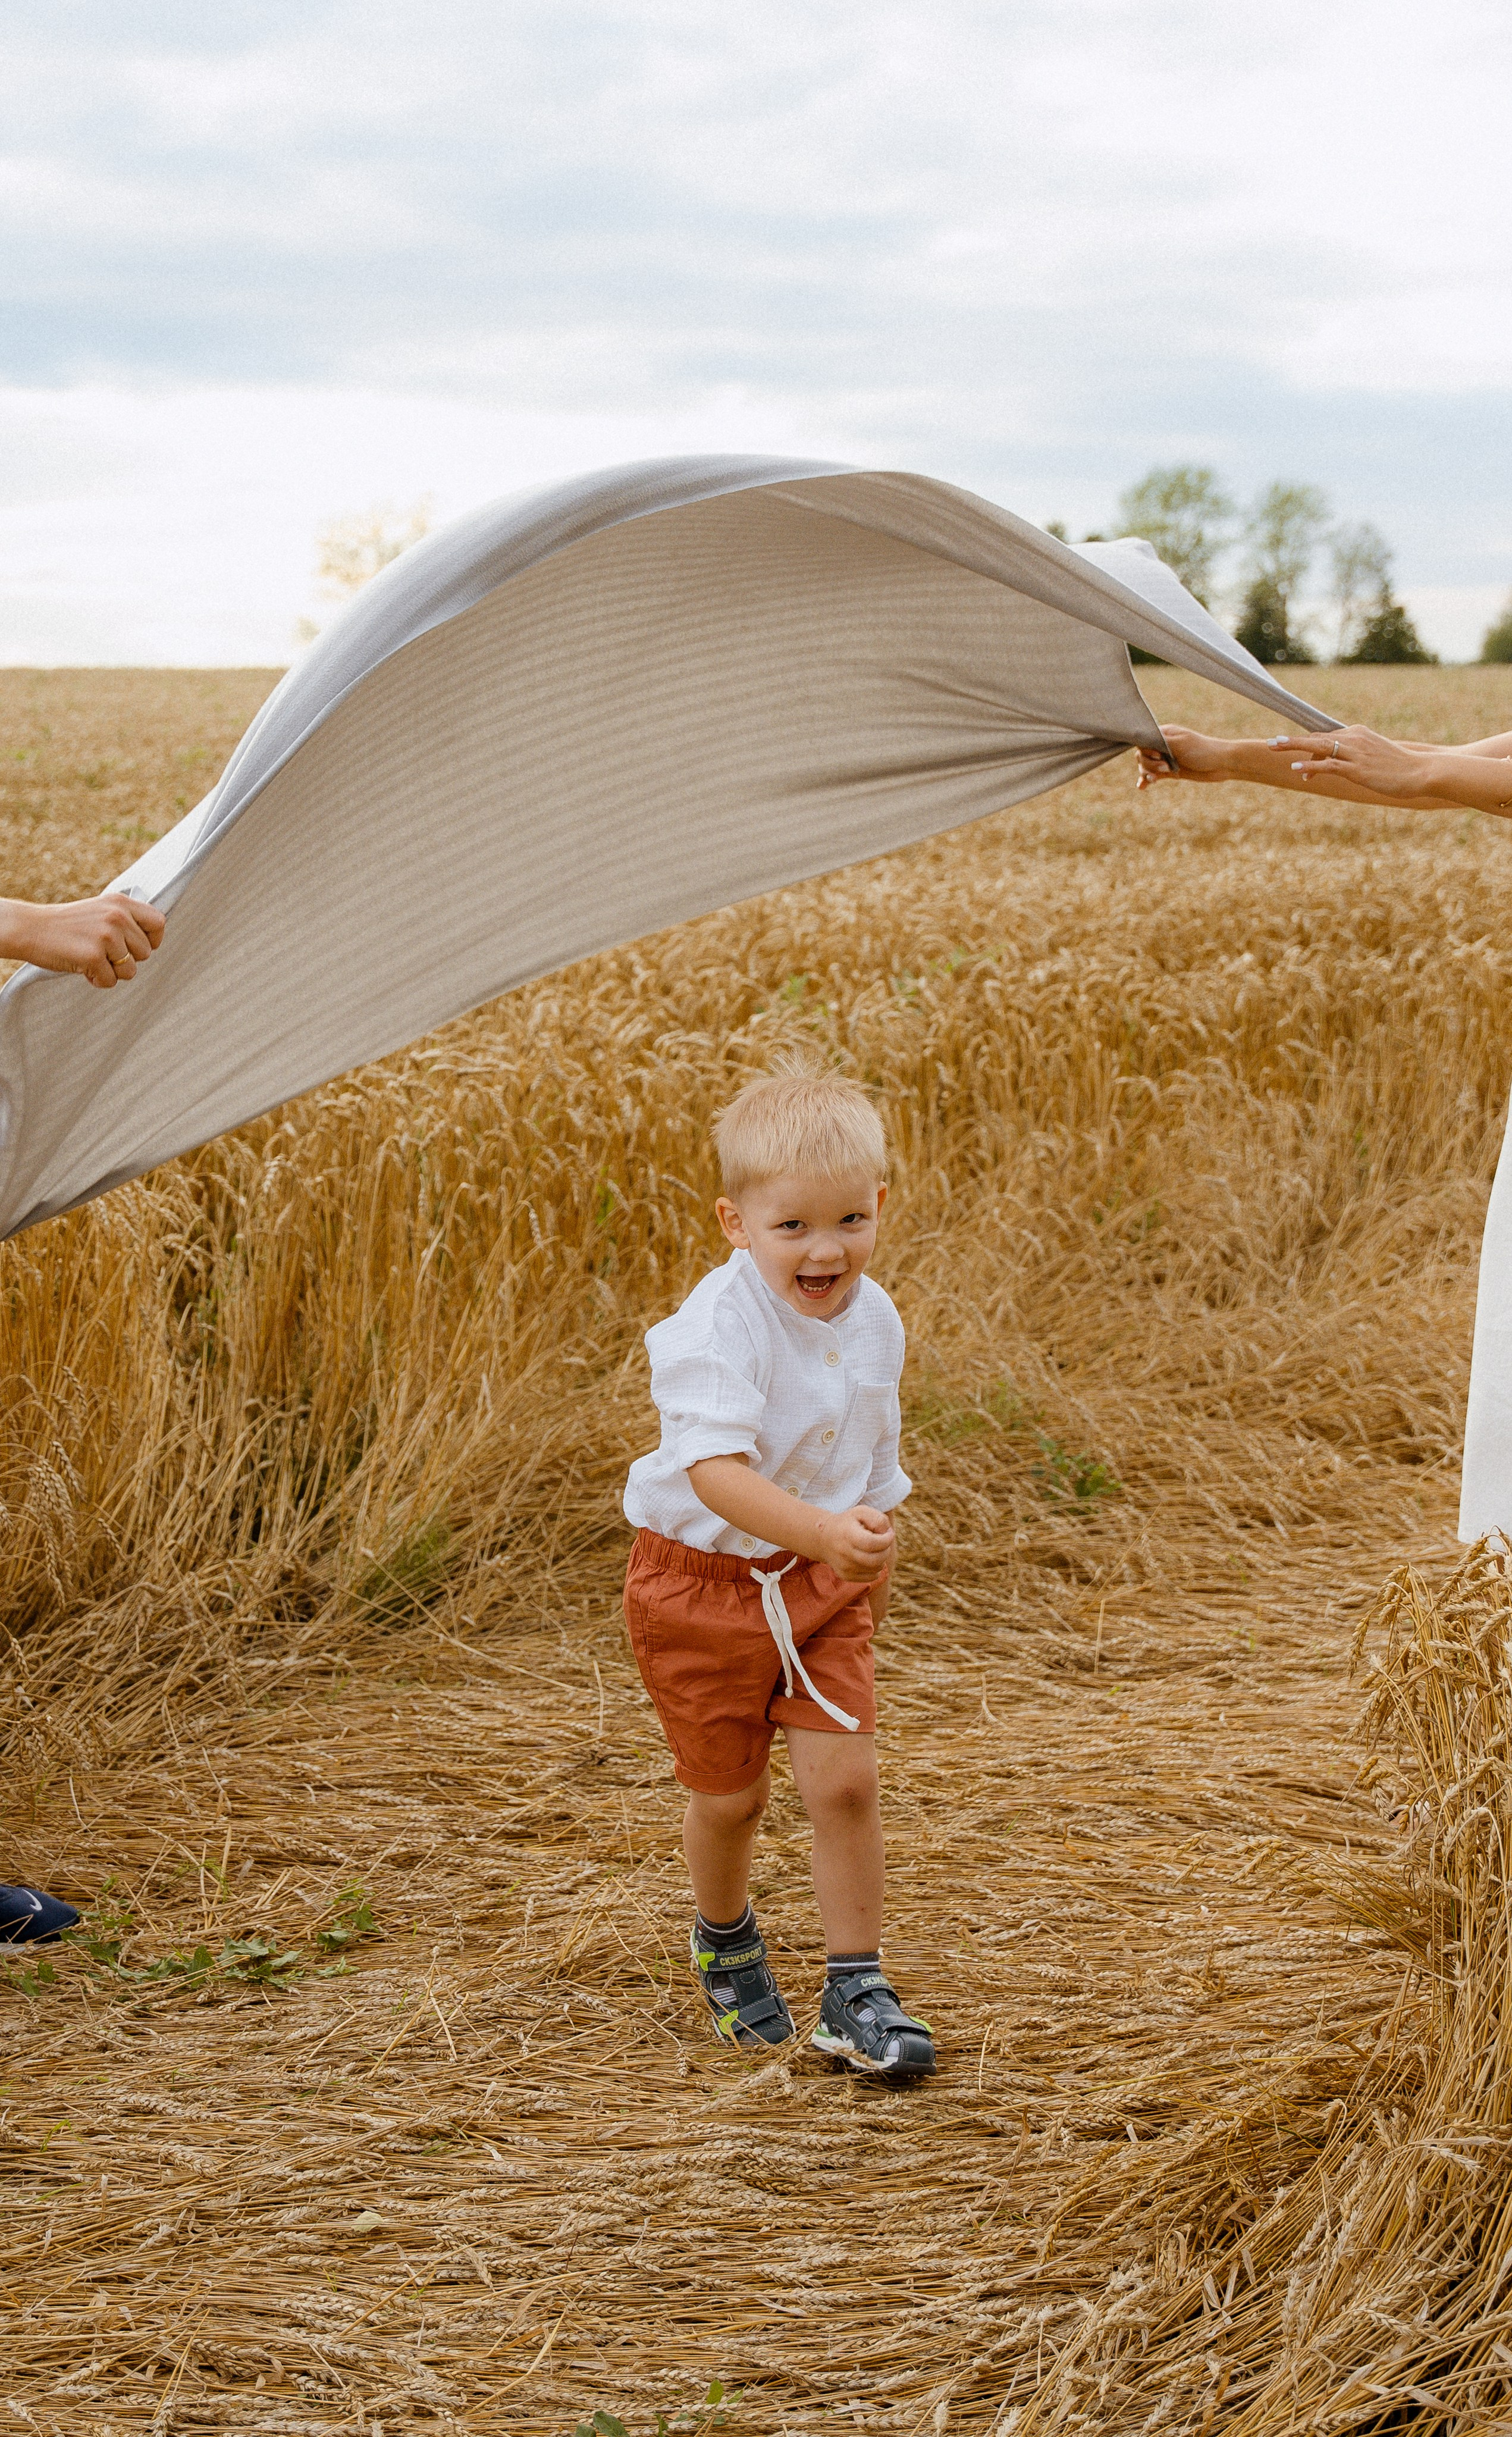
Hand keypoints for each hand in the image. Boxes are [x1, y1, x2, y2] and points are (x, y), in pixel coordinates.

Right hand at [1, 892, 166, 986]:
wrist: (30, 928)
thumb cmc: (67, 925)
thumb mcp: (100, 911)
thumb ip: (126, 921)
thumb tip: (153, 943)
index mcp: (120, 903)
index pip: (159, 923)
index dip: (152, 941)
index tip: (135, 947)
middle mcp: (117, 916)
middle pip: (145, 953)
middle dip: (126, 960)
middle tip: (102, 953)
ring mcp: (106, 936)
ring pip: (130, 971)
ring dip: (111, 972)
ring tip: (91, 959)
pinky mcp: (93, 955)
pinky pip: (110, 981)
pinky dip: (96, 980)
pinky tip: (81, 967)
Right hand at [813, 1504, 894, 1583]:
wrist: (824, 1538)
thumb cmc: (847, 1523)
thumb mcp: (862, 1512)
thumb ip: (878, 1519)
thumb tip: (888, 1534)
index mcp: (848, 1534)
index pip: (872, 1543)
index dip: (886, 1539)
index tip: (888, 1533)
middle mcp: (844, 1553)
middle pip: (876, 1559)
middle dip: (886, 1550)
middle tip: (884, 1541)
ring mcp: (844, 1567)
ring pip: (876, 1569)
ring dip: (882, 1558)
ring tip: (874, 1548)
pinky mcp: (846, 1576)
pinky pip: (872, 1577)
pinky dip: (876, 1567)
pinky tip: (869, 1557)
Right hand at [1135, 726, 1229, 788]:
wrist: (1221, 764)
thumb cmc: (1202, 750)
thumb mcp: (1179, 744)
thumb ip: (1158, 742)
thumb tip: (1139, 741)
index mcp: (1165, 734)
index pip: (1143, 741)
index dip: (1146, 750)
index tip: (1158, 755)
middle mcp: (1163, 745)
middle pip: (1142, 755)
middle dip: (1149, 764)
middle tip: (1165, 767)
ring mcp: (1166, 759)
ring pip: (1146, 767)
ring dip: (1148, 773)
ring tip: (1155, 780)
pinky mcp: (1171, 771)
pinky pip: (1154, 776)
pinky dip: (1147, 781)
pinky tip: (1142, 787)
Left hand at [1268, 725, 1427, 798]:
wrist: (1422, 771)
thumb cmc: (1401, 767)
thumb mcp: (1377, 757)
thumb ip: (1359, 757)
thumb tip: (1348, 765)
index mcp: (1358, 734)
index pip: (1327, 736)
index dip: (1307, 743)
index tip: (1290, 746)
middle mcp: (1355, 739)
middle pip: (1317, 737)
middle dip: (1292, 740)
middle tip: (1271, 742)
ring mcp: (1355, 753)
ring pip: (1318, 746)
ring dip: (1294, 746)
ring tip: (1273, 747)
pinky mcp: (1358, 769)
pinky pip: (1329, 765)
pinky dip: (1311, 765)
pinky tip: (1297, 767)